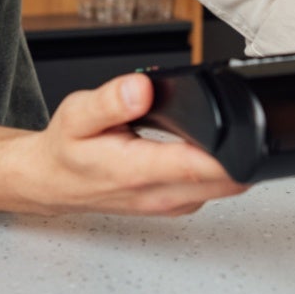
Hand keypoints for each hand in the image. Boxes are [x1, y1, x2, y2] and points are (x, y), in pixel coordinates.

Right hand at [0, 73, 247, 214]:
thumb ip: (111, 101)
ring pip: (226, 187)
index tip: (242, 124)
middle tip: (232, 114)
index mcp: (137, 172)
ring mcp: (171, 205)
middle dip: (238, 148)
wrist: (51, 181)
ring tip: (213, 127)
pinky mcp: (176, 205)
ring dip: (230, 160)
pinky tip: (202, 147)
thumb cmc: (66, 149)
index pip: (201, 167)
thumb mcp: (78, 114)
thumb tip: (142, 88)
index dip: (229, 147)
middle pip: (227, 180)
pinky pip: (213, 189)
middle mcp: (159, 196)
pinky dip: (218, 169)